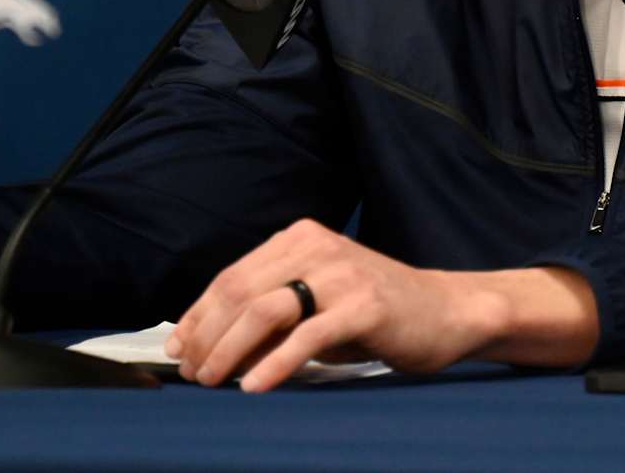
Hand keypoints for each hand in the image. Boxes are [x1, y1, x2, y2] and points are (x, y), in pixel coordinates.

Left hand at [166, 219, 508, 392]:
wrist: (445, 312)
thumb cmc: (372, 313)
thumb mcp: (315, 306)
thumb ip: (270, 317)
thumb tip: (211, 350)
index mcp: (299, 237)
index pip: (232, 276)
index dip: (199, 314)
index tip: (178, 349)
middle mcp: (316, 246)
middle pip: (241, 291)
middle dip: (208, 336)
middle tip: (192, 373)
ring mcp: (341, 273)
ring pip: (265, 309)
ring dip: (230, 350)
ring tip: (212, 381)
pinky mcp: (364, 306)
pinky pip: (308, 336)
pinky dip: (276, 364)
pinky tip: (256, 386)